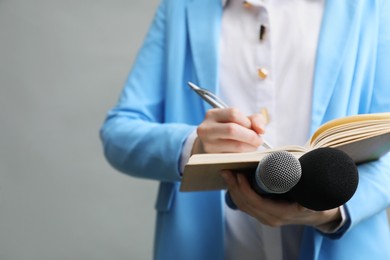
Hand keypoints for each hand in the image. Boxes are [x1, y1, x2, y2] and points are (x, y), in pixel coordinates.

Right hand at [192, 108, 266, 153]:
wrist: (210, 145)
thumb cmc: (229, 129)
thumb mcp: (240, 120)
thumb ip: (255, 120)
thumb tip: (261, 130)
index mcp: (212, 115)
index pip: (233, 113)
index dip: (247, 121)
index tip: (252, 128)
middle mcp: (206, 129)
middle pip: (232, 129)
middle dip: (251, 136)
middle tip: (258, 140)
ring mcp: (208, 145)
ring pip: (235, 146)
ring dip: (250, 147)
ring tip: (252, 147)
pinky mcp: (213, 159)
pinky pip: (235, 157)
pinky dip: (244, 155)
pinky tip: (245, 153)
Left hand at [221, 170, 341, 227]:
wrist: (320, 215)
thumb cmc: (317, 202)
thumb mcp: (314, 195)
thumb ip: (305, 186)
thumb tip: (295, 169)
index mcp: (281, 213)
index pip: (255, 202)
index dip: (244, 188)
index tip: (239, 174)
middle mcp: (271, 218)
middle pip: (245, 203)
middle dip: (233, 186)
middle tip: (226, 170)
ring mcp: (266, 217)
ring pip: (243, 205)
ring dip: (233, 189)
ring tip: (227, 173)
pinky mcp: (263, 214)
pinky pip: (246, 205)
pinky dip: (238, 193)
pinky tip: (233, 181)